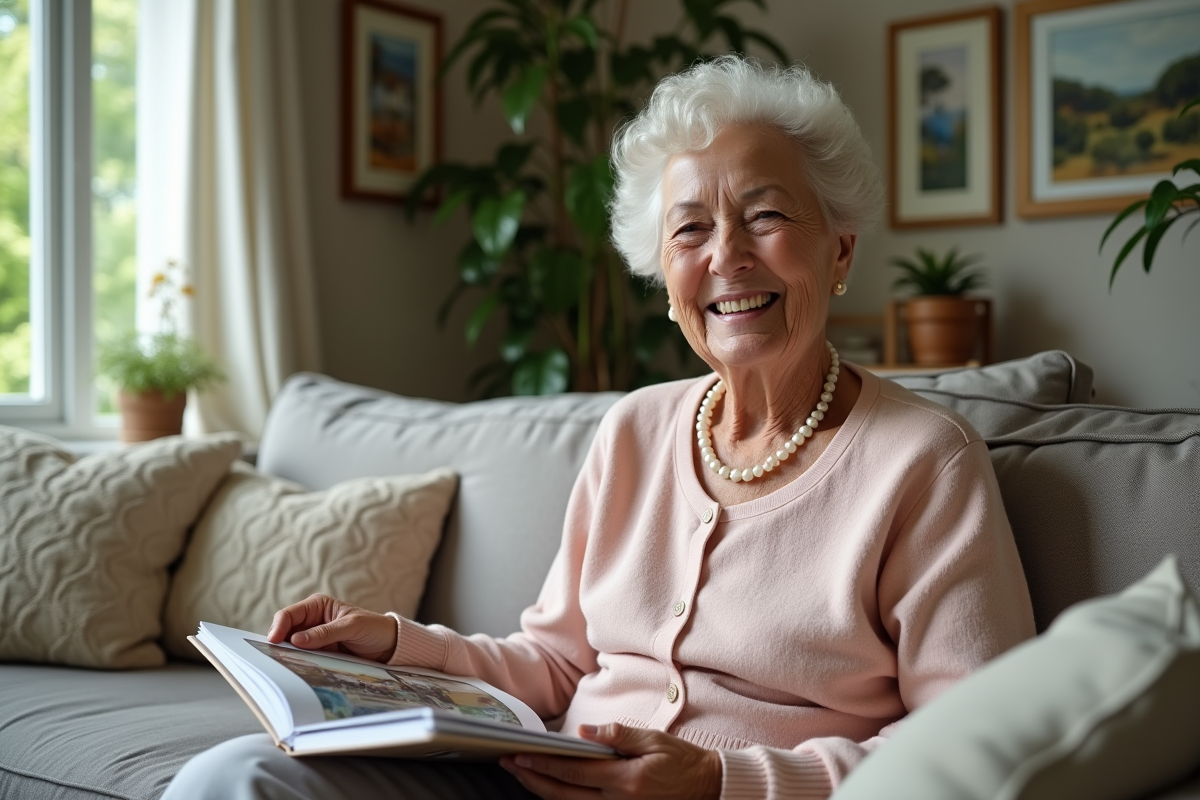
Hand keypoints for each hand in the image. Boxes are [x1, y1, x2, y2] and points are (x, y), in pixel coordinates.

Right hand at [266, 593, 397, 662]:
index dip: (278, 627)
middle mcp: (312, 621)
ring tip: (283, 664)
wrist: (389, 645)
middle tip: (275, 656)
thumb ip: (325, 633)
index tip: (273, 641)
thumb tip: (296, 640)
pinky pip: (303, 658)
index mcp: (318, 606)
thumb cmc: (373, 628)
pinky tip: (296, 669)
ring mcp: (314, 638)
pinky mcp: (320, 653)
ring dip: (288, 654)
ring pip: (292, 647)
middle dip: (279, 642)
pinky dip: (298, 662)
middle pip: (286, 631)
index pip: (289, 614)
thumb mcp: (351, 627)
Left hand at [499, 722, 721, 799]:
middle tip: (509, 764)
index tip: (521, 755)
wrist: (708, 789)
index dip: (545, 764)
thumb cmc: (683, 761)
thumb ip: (619, 735)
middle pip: (564, 795)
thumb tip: (584, 730)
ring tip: (522, 774)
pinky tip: (550, 788)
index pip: (575, 772)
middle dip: (533, 779)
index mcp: (627, 781)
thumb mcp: (654, 740)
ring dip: (543, 791)